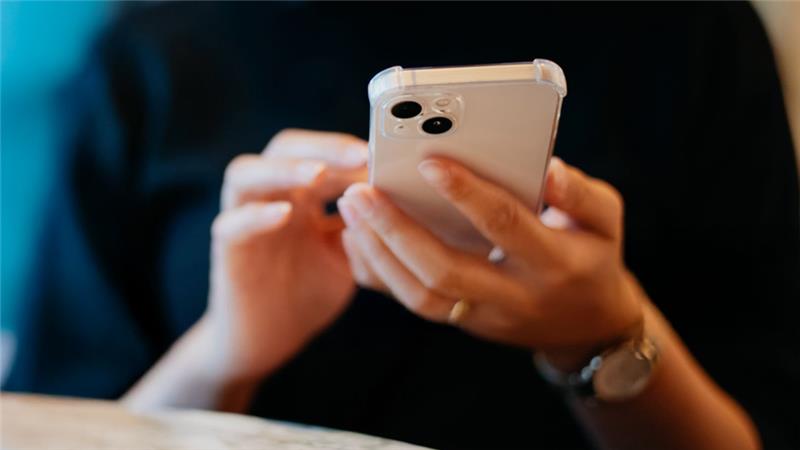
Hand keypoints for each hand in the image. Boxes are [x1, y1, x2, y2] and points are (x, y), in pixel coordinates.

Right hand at [200, 129, 367, 381]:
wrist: (271, 338)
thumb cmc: (310, 290)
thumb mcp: (348, 254)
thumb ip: (365, 225)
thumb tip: (404, 196)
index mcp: (302, 194)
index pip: (321, 153)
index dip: (352, 150)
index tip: (387, 154)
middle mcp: (270, 196)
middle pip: (286, 149)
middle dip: (323, 148)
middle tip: (361, 154)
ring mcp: (244, 218)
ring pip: (246, 174)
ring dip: (284, 170)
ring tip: (317, 173)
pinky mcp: (227, 249)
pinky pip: (232, 224)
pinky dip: (256, 216)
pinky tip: (284, 216)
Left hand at [338, 157, 642, 366]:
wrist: (587, 328)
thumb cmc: (593, 259)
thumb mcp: (606, 221)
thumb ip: (580, 193)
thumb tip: (547, 168)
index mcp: (553, 262)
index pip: (504, 225)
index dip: (467, 194)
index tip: (428, 161)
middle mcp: (514, 296)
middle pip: (445, 271)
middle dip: (397, 230)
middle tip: (361, 192)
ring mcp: (483, 317)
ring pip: (421, 296)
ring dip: (380, 254)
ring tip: (351, 212)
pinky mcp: (462, 323)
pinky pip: (414, 305)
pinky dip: (381, 275)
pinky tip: (357, 240)